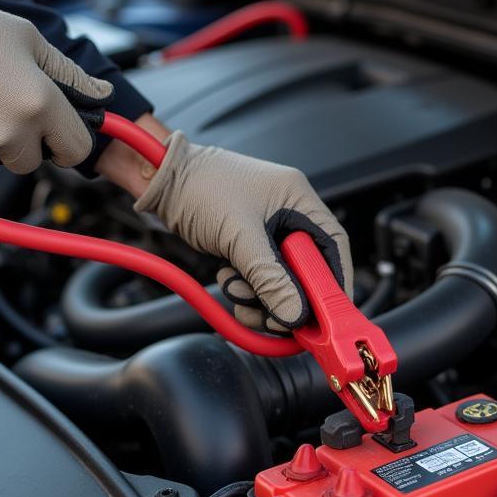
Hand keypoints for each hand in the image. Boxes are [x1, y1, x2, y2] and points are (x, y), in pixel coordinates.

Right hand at [0, 0, 112, 172]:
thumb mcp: (26, 38)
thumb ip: (69, 73)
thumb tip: (102, 94)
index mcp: (38, 104)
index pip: (77, 150)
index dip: (69, 142)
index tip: (59, 134)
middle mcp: (9, 133)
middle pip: (32, 161)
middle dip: (25, 141)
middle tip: (2, 105)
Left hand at [135, 133, 352, 331]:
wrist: (160, 180)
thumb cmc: (198, 185)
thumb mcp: (238, 235)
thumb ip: (269, 277)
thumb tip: (295, 313)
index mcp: (298, 199)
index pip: (333, 245)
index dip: (336, 281)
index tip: (330, 313)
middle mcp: (287, 214)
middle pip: (306, 269)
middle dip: (289, 296)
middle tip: (277, 317)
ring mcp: (267, 230)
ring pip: (279, 278)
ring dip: (261, 295)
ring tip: (238, 291)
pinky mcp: (247, 244)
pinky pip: (258, 277)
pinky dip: (246, 288)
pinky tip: (229, 280)